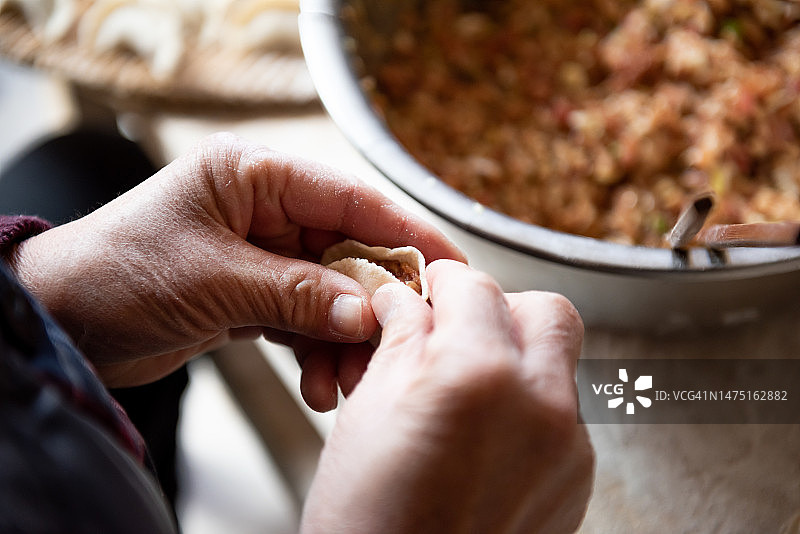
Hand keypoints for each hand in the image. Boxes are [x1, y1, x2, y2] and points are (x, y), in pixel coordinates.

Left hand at [7, 133, 463, 387]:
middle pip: (348, 249)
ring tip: (346, 382)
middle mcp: (264, 208)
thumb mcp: (215, 280)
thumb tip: (367, 313)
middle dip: (372, 303)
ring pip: (331, 292)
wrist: (62, 322)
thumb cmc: (117, 275)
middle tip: (397, 344)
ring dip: (344, 338)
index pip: (349, 198)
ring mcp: (261, 252)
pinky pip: (305, 319)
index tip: (449, 266)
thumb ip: (298, 294)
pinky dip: (317, 351)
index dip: (404, 233)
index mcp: (254, 175)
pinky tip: (318, 385)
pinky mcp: (254, 292)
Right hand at [301, 260, 593, 533]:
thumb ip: (400, 338)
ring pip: (557, 362)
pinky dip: (526, 405)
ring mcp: (566, 446)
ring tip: (464, 389)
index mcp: (477, 375)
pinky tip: (482, 436)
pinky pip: (561, 413)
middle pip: (546, 311)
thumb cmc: (367, 523)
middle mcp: (539, 404)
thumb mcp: (366, 411)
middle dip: (499, 307)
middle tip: (457, 328)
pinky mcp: (574, 479)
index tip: (427, 291)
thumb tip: (405, 300)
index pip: (474, 286)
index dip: (442, 282)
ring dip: (515, 357)